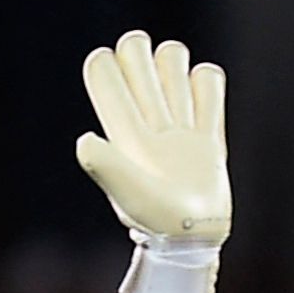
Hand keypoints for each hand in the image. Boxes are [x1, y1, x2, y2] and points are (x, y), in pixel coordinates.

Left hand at [73, 31, 230, 243]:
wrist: (193, 241)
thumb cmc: (156, 220)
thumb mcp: (128, 194)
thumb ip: (107, 167)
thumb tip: (84, 140)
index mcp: (121, 127)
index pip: (103, 69)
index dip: (106, 63)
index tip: (118, 83)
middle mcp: (146, 118)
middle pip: (137, 51)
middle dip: (142, 54)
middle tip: (153, 85)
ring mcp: (178, 123)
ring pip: (173, 59)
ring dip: (176, 67)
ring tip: (181, 102)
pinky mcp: (207, 133)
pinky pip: (210, 83)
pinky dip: (208, 84)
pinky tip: (205, 110)